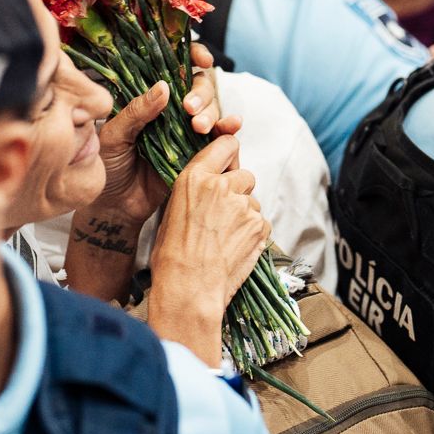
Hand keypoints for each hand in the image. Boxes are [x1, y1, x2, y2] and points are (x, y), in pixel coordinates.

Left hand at [90, 45, 239, 225]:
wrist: (115, 207)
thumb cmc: (107, 166)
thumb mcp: (114, 135)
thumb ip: (136, 112)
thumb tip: (164, 86)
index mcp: (148, 98)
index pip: (174, 67)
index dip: (191, 56)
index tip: (201, 57)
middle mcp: (171, 110)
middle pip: (199, 87)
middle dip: (200, 93)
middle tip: (189, 109)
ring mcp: (186, 130)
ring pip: (211, 109)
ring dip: (211, 112)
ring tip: (199, 127)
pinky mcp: (198, 153)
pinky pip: (219, 137)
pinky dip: (228, 129)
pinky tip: (231, 126)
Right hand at [150, 136, 268, 364]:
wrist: (189, 289)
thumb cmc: (172, 255)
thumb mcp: (172, 211)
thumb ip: (195, 190)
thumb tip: (209, 185)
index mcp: (195, 177)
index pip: (226, 144)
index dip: (229, 154)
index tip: (228, 164)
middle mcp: (222, 186)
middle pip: (244, 174)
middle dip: (238, 190)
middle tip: (223, 213)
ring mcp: (244, 205)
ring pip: (252, 201)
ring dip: (244, 214)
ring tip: (225, 238)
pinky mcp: (259, 225)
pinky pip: (261, 221)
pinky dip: (252, 232)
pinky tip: (235, 247)